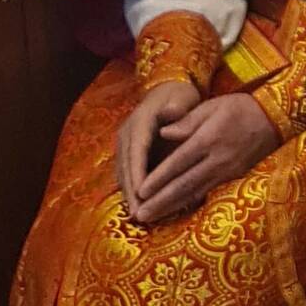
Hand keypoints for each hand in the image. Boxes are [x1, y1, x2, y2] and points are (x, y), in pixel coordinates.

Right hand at [116, 80, 201, 214]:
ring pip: (124, 172)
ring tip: (138, 215)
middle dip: (131, 191)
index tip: (142, 193)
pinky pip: (127, 173)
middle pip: (126, 166)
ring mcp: (125, 143)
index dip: (138, 173)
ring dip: (129, 194)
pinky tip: (139, 205)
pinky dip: (131, 189)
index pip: (137, 151)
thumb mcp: (180, 98)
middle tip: (138, 214)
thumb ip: (177, 107)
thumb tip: (172, 112)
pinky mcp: (128, 151)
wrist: (167, 90)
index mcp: (140, 122)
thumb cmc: (178, 96)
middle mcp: (127, 134)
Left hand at [126, 90, 277, 224]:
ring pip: (195, 193)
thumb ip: (187, 121)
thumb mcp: (212, 106)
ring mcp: (228, 171)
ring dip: (172, 207)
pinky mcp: (235, 178)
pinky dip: (189, 204)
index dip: (159, 178)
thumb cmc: (240, 107)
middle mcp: (218, 159)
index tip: (140, 192)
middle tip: (140, 216)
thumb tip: (163, 133)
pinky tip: (175, 212)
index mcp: (210, 138)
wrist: (275, 118)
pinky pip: (208, 193)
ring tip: (153, 218)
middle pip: (184, 184)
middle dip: (160, 201)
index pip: (179, 162)